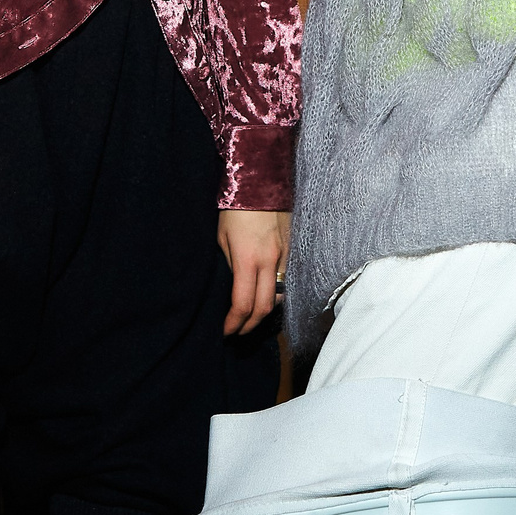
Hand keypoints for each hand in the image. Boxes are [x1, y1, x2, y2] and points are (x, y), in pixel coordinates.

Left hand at [218, 209, 289, 336]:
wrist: (261, 183)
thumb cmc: (234, 209)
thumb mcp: (222, 238)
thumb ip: (230, 265)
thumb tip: (233, 285)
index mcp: (247, 260)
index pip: (243, 304)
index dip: (234, 323)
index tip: (226, 331)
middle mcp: (270, 262)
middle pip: (265, 308)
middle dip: (250, 325)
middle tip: (238, 332)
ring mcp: (285, 256)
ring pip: (280, 296)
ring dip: (266, 311)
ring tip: (252, 316)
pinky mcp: (294, 250)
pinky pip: (287, 280)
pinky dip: (278, 293)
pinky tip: (268, 294)